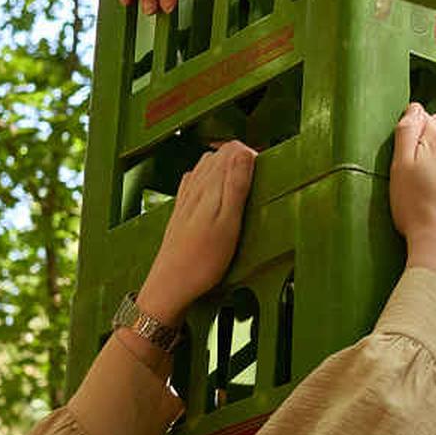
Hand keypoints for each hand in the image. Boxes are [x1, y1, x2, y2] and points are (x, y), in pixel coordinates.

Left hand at [141, 140, 255, 323]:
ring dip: (226, 166)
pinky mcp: (181, 209)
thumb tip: (245, 150)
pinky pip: (195, 181)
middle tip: (258, 178)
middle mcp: (194, 185)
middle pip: (220, 154)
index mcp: (209, 184)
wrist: (171, 284)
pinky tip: (215, 190)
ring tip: (242, 181)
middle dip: (241, 158)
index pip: (233, 149)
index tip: (264, 172)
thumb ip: (236, 184)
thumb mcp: (229, 221)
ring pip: (207, 166)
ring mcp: (185, 197)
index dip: (252, 155)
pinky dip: (209, 178)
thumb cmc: (202, 260)